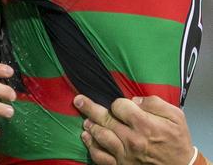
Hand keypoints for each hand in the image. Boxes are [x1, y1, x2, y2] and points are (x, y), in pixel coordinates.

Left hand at [74, 94, 193, 164]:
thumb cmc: (178, 142)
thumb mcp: (176, 116)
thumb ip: (155, 103)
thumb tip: (135, 100)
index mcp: (144, 125)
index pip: (119, 106)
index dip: (117, 103)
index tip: (120, 106)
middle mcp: (132, 140)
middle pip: (104, 119)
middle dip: (88, 107)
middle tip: (78, 100)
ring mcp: (124, 154)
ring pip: (99, 136)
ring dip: (90, 126)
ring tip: (85, 120)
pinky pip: (100, 157)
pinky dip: (91, 147)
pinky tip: (87, 138)